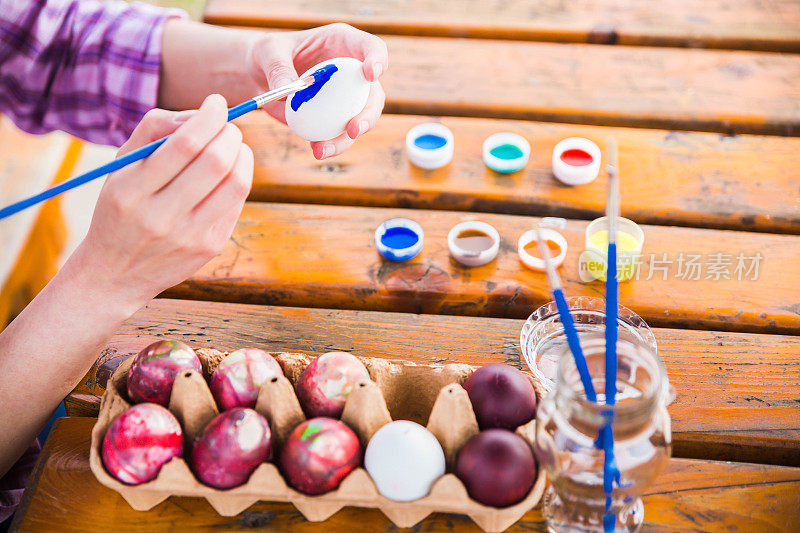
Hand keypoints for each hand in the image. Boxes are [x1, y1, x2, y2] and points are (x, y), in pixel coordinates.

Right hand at [71, 94, 252, 310]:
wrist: (115, 273)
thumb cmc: (120, 208)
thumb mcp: (120, 167)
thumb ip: (153, 130)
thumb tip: (197, 114)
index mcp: (131, 190)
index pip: (185, 144)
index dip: (210, 116)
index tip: (216, 102)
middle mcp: (160, 216)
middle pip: (216, 161)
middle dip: (230, 133)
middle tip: (227, 126)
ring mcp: (189, 236)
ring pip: (236, 183)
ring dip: (243, 154)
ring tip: (233, 146)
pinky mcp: (209, 248)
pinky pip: (237, 203)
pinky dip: (239, 178)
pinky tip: (228, 173)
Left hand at [248, 23, 387, 158]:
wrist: (259, 77)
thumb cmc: (268, 53)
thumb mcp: (268, 51)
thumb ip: (278, 67)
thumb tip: (291, 89)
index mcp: (343, 44)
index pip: (372, 48)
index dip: (378, 60)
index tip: (370, 74)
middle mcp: (351, 72)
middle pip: (373, 94)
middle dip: (369, 113)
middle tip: (353, 129)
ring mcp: (345, 98)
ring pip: (359, 120)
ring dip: (346, 138)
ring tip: (324, 149)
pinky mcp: (332, 118)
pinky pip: (339, 135)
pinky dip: (330, 145)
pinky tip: (317, 149)